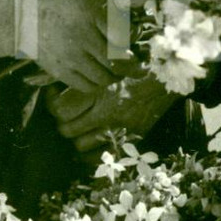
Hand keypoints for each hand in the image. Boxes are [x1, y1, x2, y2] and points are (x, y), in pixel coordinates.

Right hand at [22, 0, 128, 93]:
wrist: (11, 6)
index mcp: (90, 6)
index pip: (124, 32)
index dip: (131, 37)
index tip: (131, 36)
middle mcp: (82, 33)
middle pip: (119, 58)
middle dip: (130, 61)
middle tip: (133, 59)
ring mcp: (70, 54)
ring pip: (106, 76)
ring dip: (116, 75)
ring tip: (118, 69)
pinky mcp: (59, 68)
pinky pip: (87, 85)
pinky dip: (97, 84)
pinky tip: (99, 74)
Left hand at [46, 75, 178, 152]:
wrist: (169, 81)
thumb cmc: (139, 67)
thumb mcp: (113, 63)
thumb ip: (91, 72)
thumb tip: (62, 78)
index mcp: (101, 90)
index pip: (61, 108)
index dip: (51, 104)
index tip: (52, 97)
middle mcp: (107, 112)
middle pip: (67, 129)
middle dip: (63, 124)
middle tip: (65, 116)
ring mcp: (119, 129)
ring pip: (80, 145)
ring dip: (76, 138)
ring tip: (79, 129)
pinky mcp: (130, 141)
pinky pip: (101, 157)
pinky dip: (91, 154)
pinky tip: (90, 144)